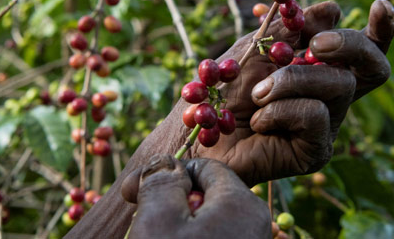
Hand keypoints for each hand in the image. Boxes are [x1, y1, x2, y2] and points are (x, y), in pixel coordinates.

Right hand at [121, 154, 270, 238]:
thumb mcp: (159, 221)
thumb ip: (162, 181)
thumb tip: (163, 163)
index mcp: (243, 202)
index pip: (206, 167)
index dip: (169, 175)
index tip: (137, 193)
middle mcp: (256, 221)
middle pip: (208, 193)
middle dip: (174, 201)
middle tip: (142, 218)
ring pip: (211, 218)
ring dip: (181, 222)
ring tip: (154, 234)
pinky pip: (218, 234)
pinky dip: (194, 235)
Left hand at [186, 0, 393, 185]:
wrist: (201, 131)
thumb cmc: (227, 87)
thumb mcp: (258, 46)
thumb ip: (292, 28)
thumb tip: (333, 10)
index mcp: (323, 66)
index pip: (365, 48)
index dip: (382, 28)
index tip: (379, 4)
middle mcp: (332, 95)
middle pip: (373, 66)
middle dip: (350, 45)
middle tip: (316, 45)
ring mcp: (328, 124)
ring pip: (340, 86)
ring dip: (292, 80)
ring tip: (257, 93)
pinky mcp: (316, 150)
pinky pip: (316, 115)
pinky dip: (281, 109)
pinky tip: (258, 120)